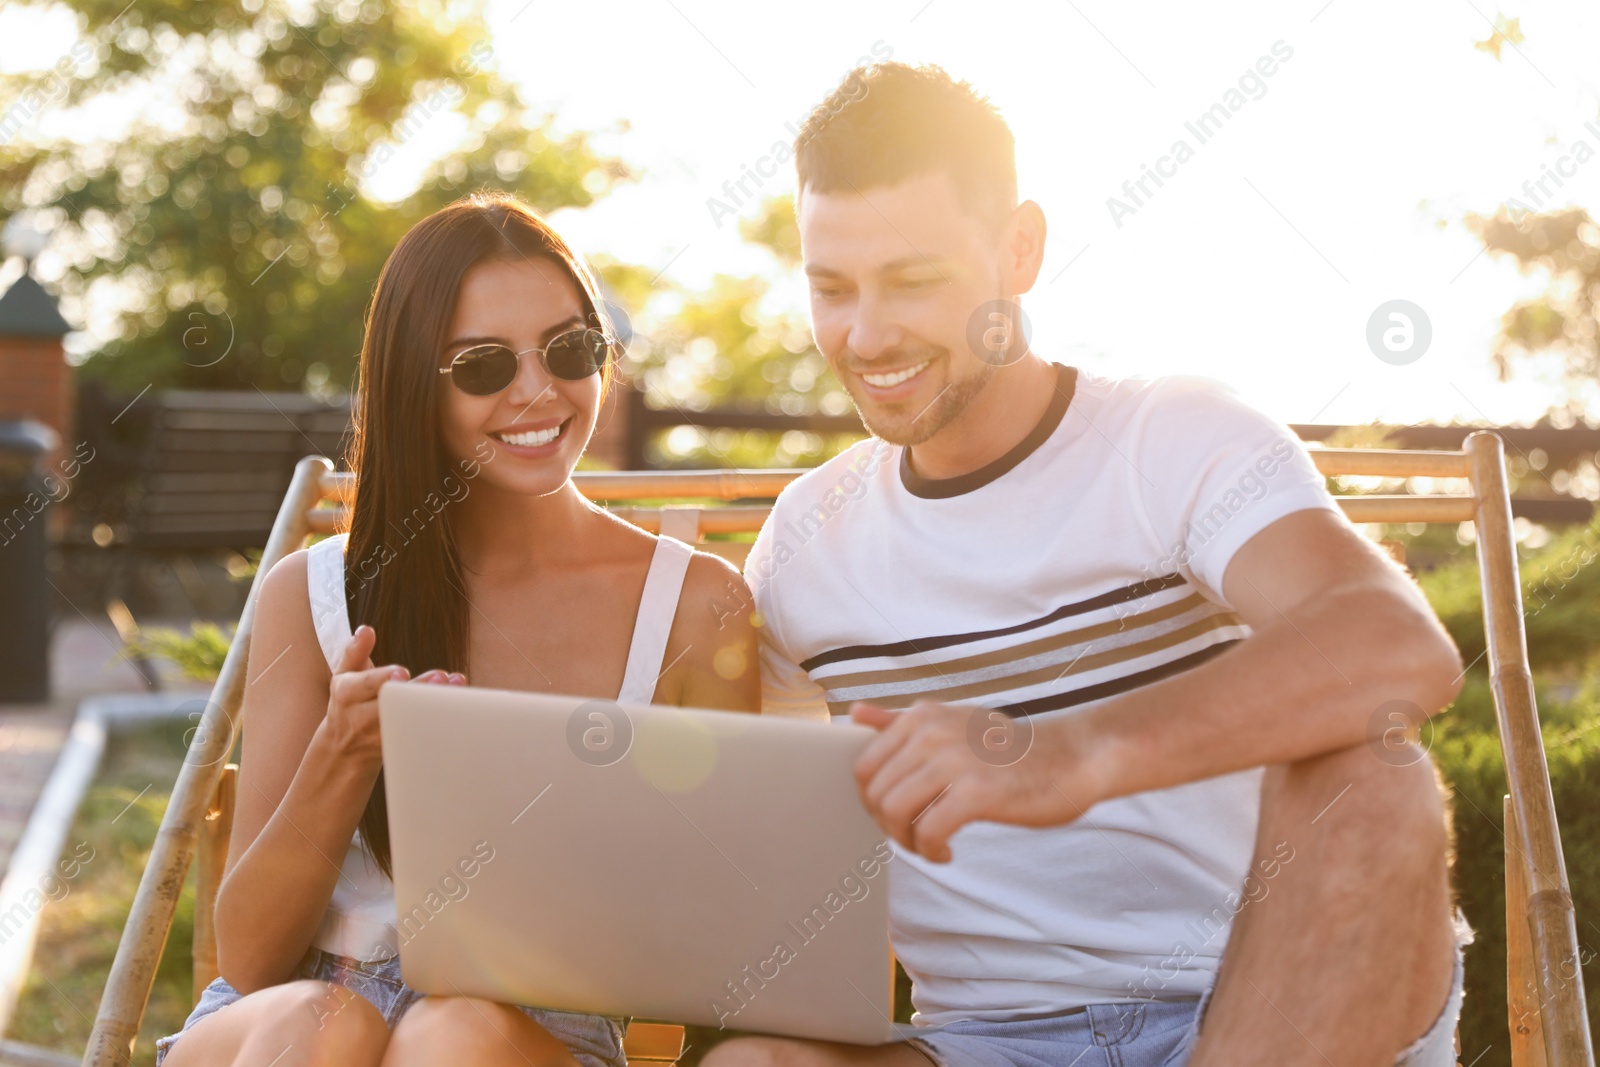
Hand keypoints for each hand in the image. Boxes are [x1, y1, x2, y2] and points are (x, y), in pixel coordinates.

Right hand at [321, 625, 466, 759]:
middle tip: (441, 676)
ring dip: (434, 705)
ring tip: (455, 686)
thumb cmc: (349, 702)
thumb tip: (366, 630)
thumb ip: (355, 651)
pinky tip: (457, 706)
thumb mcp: (345, 675)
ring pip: (408, 722)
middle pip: (391, 704)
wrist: (344, 749)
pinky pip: (418, 735)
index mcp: (347, 692)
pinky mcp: (396, 748)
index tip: (403, 672)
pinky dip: (438, 720)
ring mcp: (378, 736)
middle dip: (416, 691)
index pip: (366, 684)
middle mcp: (361, 716)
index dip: (384, 678)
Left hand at [850, 701, 1110, 862]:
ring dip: (906, 841)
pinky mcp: (977, 792)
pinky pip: (927, 832)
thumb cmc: (1008, 748)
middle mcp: (931, 732)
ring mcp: (954, 760)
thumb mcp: (952, 722)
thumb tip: (853, 713)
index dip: (873, 800)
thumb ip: (899, 721)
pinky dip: (930, 851)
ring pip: (894, 813)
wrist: (1071, 758)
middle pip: (875, 794)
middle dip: (888, 824)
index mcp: (921, 715)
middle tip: (914, 835)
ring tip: (929, 845)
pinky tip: (947, 853)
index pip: (864, 767)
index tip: (898, 813)